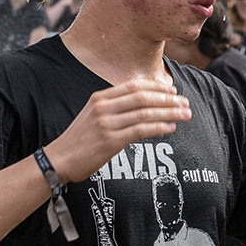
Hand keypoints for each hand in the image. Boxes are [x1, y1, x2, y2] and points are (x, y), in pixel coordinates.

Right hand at [44, 77, 191, 183]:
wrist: (59, 159)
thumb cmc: (79, 140)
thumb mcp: (93, 116)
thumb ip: (114, 108)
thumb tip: (142, 106)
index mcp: (99, 98)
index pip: (134, 86)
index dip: (156, 87)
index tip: (173, 91)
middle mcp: (103, 107)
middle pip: (143, 97)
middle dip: (168, 100)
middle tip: (185, 103)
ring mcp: (106, 124)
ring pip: (145, 113)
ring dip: (169, 113)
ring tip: (185, 115)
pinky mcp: (110, 141)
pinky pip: (140, 131)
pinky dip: (158, 128)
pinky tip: (170, 128)